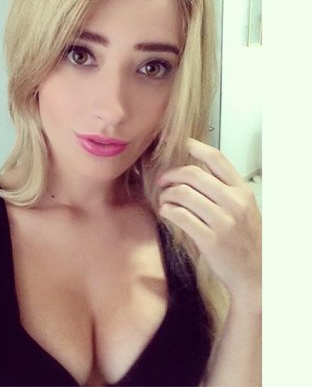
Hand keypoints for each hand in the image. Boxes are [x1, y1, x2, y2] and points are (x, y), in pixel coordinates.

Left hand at [157, 138, 260, 309]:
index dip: (197, 147)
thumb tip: (195, 174)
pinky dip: (167, 211)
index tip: (183, 144)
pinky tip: (166, 213)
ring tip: (164, 200)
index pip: (217, 159)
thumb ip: (224, 190)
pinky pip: (179, 216)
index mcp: (242, 191)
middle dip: (171, 174)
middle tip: (162, 181)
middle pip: (193, 174)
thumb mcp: (243, 209)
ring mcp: (222, 221)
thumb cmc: (245, 239)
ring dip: (166, 195)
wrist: (255, 273)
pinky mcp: (209, 239)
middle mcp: (234, 202)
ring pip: (182, 194)